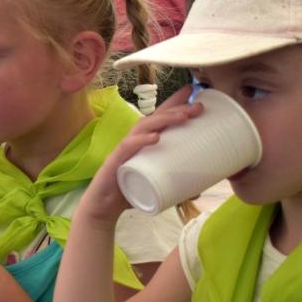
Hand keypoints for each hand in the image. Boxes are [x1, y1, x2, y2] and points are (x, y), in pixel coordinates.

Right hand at [80, 85, 202, 221]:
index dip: (175, 104)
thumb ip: (174, 187)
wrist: (103, 208)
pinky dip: (142, 140)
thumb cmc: (127, 192)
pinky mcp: (115, 161)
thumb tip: (198, 190)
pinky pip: (128, 146)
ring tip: (183, 117)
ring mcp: (124, 149)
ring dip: (163, 119)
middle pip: (155, 117)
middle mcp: (135, 140)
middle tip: (198, 105)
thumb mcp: (154, 187)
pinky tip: (156, 137)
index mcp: (144, 143)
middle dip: (177, 108)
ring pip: (143, 126)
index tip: (196, 93)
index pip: (160, 118)